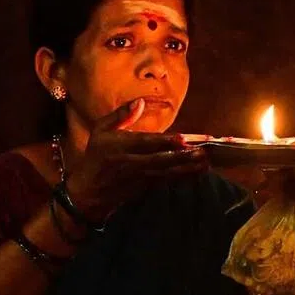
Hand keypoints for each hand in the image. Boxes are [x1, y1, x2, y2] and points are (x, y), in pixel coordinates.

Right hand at [63, 99, 208, 221]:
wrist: (88, 192)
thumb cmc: (96, 156)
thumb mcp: (101, 131)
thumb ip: (121, 116)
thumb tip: (141, 102)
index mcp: (119, 146)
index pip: (145, 143)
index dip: (164, 142)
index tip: (182, 139)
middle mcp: (131, 163)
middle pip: (160, 160)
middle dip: (182, 157)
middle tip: (202, 152)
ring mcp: (140, 178)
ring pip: (167, 173)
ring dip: (188, 168)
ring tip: (205, 162)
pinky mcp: (146, 187)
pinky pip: (168, 181)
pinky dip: (184, 177)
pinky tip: (199, 172)